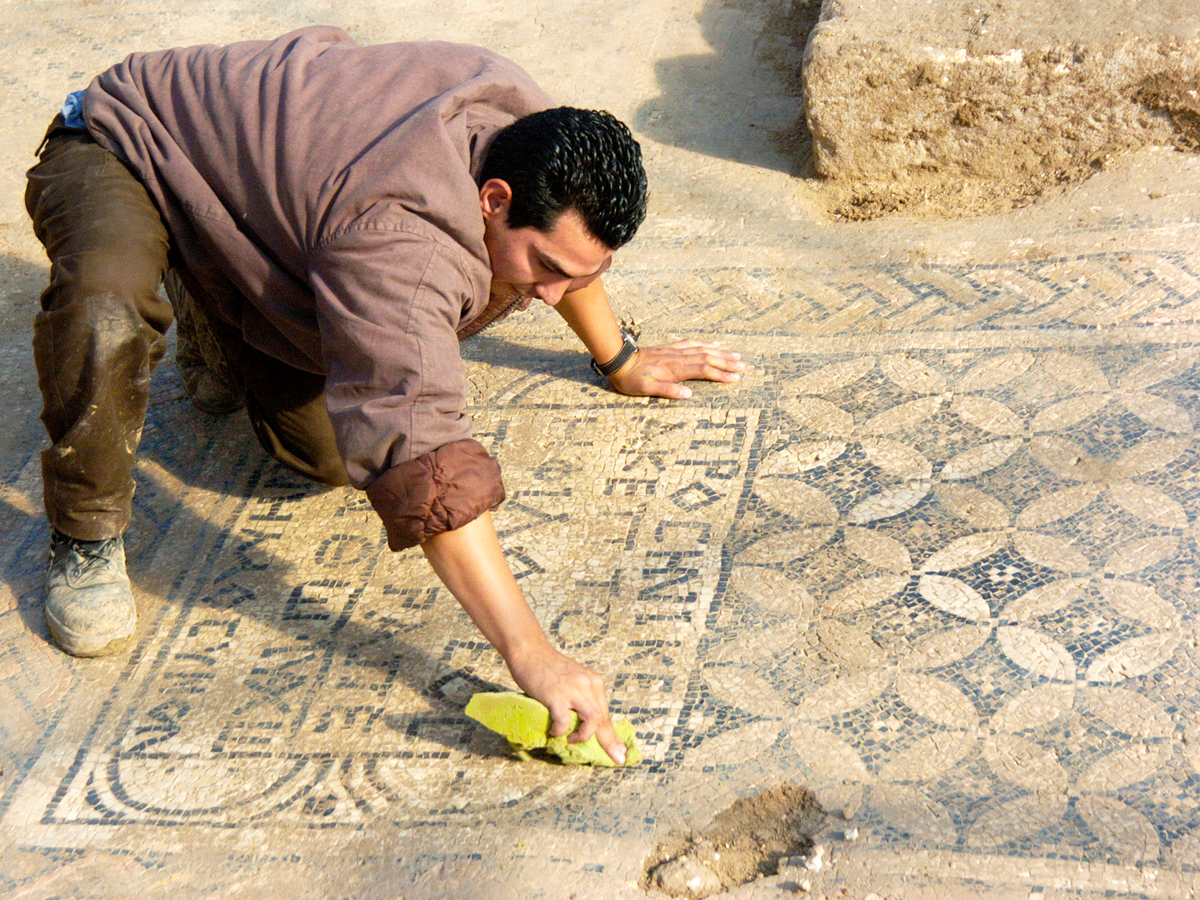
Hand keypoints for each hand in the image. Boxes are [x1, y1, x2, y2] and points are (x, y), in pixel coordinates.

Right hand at [505, 638, 626, 764]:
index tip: (620, 751)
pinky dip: (559, 731)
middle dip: (610, 742)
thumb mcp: (574, 679)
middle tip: (617, 758)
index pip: (606, 713)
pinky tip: (553, 731)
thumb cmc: (549, 667)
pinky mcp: (556, 695)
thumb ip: (583, 696)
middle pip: (603, 719)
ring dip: (584, 736)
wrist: (530, 650)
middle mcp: (588, 685)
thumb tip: (589, 722)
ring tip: (572, 740)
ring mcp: (573, 690)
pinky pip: (564, 721)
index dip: (613, 734)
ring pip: (592, 720)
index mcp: (594, 682)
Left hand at [607, 340, 744, 398]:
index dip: (720, 374)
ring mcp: (676, 351)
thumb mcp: (645, 389)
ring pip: (703, 350)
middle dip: (726, 363)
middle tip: (743, 366)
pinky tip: (714, 343)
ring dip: (720, 353)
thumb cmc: (630, 379)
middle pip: (707, 359)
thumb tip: (688, 395)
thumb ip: (667, 390)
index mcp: (674, 369)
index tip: (735, 378)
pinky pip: (692, 344)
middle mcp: (678, 358)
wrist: (619, 359)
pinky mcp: (671, 348)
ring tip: (736, 355)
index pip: (703, 370)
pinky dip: (705, 343)